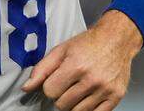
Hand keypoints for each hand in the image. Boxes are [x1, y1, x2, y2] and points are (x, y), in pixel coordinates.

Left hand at [21, 10, 142, 110]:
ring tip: (78, 89)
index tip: (56, 80)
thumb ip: (42, 69)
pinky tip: (88, 97)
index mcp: (76, 65)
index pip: (50, 91)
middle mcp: (92, 79)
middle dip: (61, 96)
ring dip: (74, 104)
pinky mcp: (116, 97)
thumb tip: (26, 88)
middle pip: (62, 104)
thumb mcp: (61, 50)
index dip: (50, 86)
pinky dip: (88, 109)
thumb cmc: (88, 44)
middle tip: (68, 84)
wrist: (117, 40)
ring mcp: (105, 89)